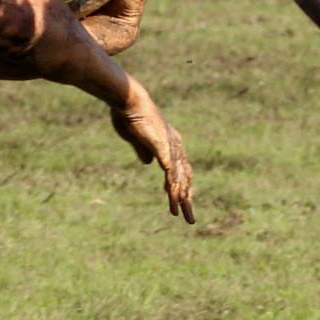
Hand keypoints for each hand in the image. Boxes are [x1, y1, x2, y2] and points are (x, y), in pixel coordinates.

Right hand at [109, 78, 194, 223]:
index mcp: (170, 143)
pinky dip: (173, 186)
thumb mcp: (136, 138)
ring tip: (181, 215)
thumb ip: (144, 150)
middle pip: (185, 178)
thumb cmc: (130, 115)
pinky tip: (174, 198)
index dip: (182, 188)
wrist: (128, 99)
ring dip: (180, 198)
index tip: (182, 203)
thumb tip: (147, 162)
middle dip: (187, 199)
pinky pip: (170, 171)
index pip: (181, 170)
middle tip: (190, 219)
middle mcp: (175, 146)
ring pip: (178, 178)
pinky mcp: (162, 147)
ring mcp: (170, 146)